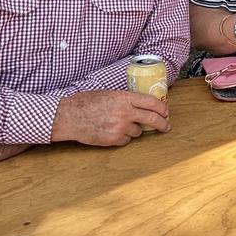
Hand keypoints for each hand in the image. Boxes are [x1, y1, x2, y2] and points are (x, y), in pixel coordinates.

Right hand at [51, 90, 169, 145]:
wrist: (69, 117)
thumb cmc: (86, 102)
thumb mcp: (109, 94)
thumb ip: (126, 100)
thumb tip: (141, 105)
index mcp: (125, 98)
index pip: (152, 103)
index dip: (162, 108)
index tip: (166, 112)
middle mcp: (126, 113)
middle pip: (153, 119)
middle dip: (163, 124)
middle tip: (166, 127)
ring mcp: (120, 127)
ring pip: (138, 132)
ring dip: (134, 130)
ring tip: (120, 125)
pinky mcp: (114, 140)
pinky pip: (126, 141)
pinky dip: (123, 138)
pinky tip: (112, 132)